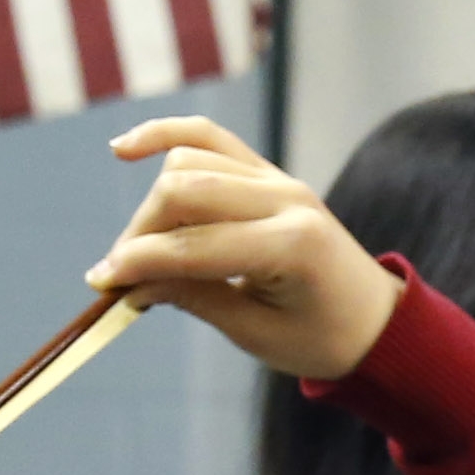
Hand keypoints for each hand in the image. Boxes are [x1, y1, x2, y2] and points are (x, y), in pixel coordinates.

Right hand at [85, 117, 404, 381]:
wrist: (373, 319)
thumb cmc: (319, 338)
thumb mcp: (253, 331)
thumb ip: (191, 297)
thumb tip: (127, 282)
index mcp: (291, 245)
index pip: (193, 245)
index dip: (139, 264)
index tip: (101, 288)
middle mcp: (286, 198)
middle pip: (183, 191)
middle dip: (140, 234)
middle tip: (120, 279)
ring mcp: (278, 178)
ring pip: (188, 162)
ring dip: (152, 206)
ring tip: (138, 250)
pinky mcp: (267, 171)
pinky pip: (208, 138)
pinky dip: (165, 136)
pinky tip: (124, 149)